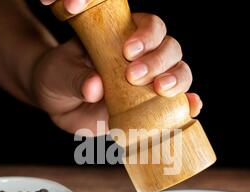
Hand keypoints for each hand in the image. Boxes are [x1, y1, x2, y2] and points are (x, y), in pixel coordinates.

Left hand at [36, 0, 202, 135]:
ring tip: (160, 91)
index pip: (148, 26)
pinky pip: (179, 104)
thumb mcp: (59, 74)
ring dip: (176, 80)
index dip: (146, 35)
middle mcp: (143, 56)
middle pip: (170, 48)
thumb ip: (75, 78)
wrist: (60, 102)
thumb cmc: (59, 78)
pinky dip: (188, 104)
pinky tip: (190, 107)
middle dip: (158, 60)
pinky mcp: (153, 107)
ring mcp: (150, 82)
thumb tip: (95, 87)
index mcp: (123, 36)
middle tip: (134, 76)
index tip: (128, 52)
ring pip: (180, 72)